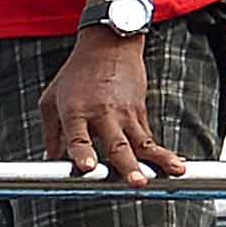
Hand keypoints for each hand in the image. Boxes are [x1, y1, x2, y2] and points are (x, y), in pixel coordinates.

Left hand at [40, 35, 176, 181]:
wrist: (109, 44)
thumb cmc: (75, 75)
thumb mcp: (51, 101)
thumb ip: (51, 135)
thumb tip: (50, 165)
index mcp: (75, 112)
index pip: (78, 137)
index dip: (83, 153)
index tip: (88, 168)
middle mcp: (103, 114)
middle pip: (117, 144)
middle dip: (128, 165)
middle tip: (136, 182)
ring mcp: (126, 113)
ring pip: (143, 141)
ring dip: (159, 159)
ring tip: (175, 172)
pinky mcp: (140, 112)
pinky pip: (149, 137)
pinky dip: (161, 151)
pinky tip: (174, 165)